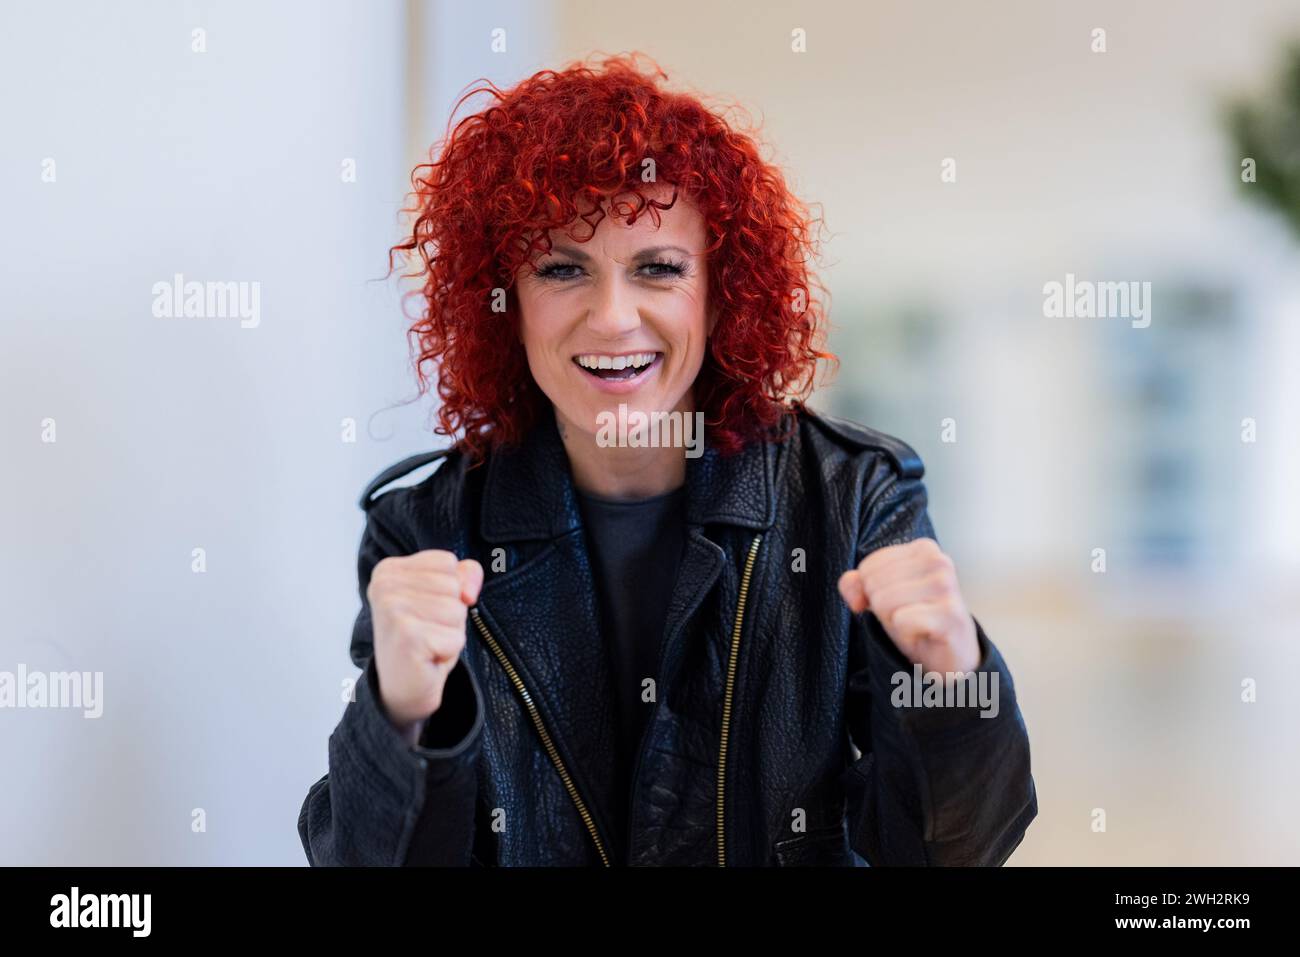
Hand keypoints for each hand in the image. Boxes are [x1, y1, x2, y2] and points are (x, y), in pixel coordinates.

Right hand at [367, 550, 483, 739]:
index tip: (425, 612)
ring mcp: (392, 610)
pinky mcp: (406, 636)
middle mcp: (384, 585)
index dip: (450, 591)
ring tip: (428, 644)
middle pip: (454, 586)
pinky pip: (456, 637)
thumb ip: (464, 575)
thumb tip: (469, 591)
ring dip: (451, 633)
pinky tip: (427, 658)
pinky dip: (449, 652)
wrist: (402, 688)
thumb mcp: (446, 597)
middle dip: (452, 614)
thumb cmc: (424, 639)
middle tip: (427, 632)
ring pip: (457, 610)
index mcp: (389, 569)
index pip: (448, 562)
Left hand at [837, 537, 978, 673]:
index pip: (868, 567)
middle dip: (882, 608)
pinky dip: (905, 634)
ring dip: (893, 621)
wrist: (952, 656)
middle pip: (873, 584)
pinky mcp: (950, 613)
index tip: (895, 603)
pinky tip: (923, 634)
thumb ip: (857, 585)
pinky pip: (901, 621)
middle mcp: (938, 561)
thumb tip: (853, 589)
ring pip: (883, 602)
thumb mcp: (880, 597)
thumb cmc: (916, 620)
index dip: (871, 592)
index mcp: (923, 548)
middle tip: (907, 616)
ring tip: (915, 624)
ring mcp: (947, 586)